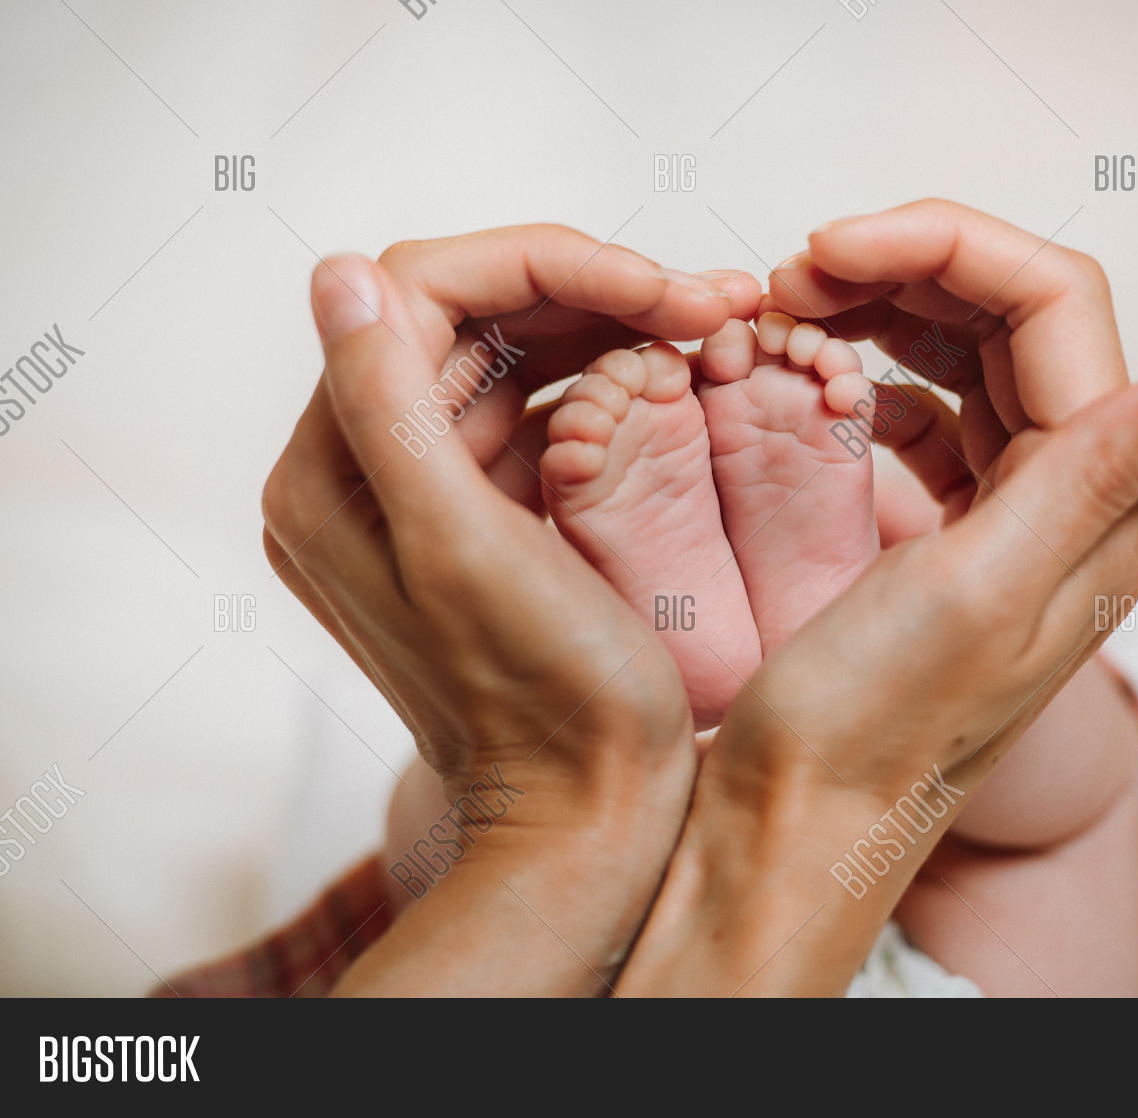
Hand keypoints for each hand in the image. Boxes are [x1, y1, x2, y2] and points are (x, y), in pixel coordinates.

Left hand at [260, 227, 756, 993]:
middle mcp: (365, 476)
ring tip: (710, 323)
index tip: (660, 289)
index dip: (544, 267)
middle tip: (711, 297)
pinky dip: (607, 381)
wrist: (587, 815)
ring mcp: (428, 497)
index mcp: (335, 475)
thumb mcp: (462, 548)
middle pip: (470, 318)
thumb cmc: (546, 702)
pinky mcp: (488, 520)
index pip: (421, 295)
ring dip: (609, 326)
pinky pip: (539, 413)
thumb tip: (336, 270)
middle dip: (593, 290)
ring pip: (512, 358)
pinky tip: (679, 373)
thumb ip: (386, 406)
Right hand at [616, 201, 1137, 994]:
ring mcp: (1008, 516)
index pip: (1051, 306)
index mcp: (1093, 507)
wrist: (801, 821)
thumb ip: (1098, 475)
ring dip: (887, 311)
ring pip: (969, 358)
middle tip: (796, 271)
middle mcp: (1067, 503)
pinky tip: (822, 379)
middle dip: (908, 269)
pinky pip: (930, 413)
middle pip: (1011, 319)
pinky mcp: (949, 534)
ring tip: (797, 305)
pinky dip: (876, 375)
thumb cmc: (870, 725)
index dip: (944, 247)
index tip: (829, 247)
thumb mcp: (982, 593)